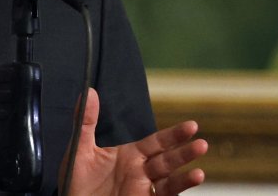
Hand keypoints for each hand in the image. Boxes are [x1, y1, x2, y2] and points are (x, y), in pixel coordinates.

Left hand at [67, 89, 206, 195]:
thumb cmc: (76, 181)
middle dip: (184, 153)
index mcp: (131, 155)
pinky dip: (176, 191)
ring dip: (184, 178)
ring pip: (169, 182)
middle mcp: (141, 171)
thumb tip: (90, 92)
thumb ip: (86, 121)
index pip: (157, 142)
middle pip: (168, 160)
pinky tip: (187, 184)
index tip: (192, 126)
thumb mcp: (80, 149)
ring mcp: (143, 190)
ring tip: (199, 173)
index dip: (174, 135)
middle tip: (201, 144)